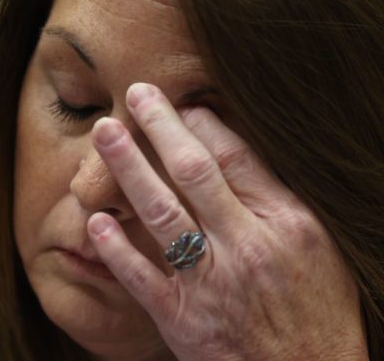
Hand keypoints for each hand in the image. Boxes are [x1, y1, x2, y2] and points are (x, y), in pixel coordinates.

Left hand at [86, 83, 366, 359]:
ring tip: (104, 133)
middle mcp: (248, 246)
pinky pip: (141, 276)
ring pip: (162, 213)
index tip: (181, 106)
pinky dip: (116, 248)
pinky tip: (96, 220)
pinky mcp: (183, 319)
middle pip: (195, 171)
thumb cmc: (315, 311)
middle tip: (136, 93)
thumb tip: (234, 153)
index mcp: (288, 223)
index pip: (237, 157)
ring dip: (128, 168)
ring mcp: (212, 283)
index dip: (202, 125)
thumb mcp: (317, 248)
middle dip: (161, 126)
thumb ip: (276, 202)